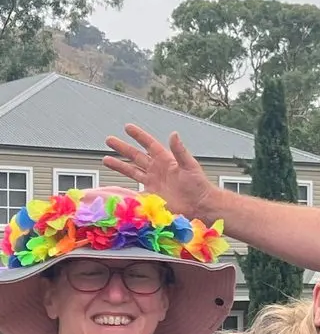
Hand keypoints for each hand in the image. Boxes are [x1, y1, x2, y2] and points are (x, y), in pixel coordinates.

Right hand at [103, 124, 218, 218]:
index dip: (139, 136)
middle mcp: (157, 170)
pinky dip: (124, 189)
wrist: (201, 206)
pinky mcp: (151, 196)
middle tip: (109, 140)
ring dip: (119, 165)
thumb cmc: (198, 185)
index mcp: (165, 160)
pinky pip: (134, 191)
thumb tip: (173, 133)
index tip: (127, 127)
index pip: (149, 144)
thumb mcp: (189, 166)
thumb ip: (179, 151)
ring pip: (132, 171)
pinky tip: (113, 187)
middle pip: (136, 156)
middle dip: (122, 148)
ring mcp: (153, 183)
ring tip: (105, 159)